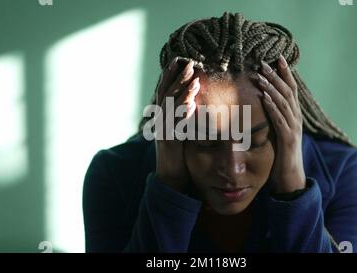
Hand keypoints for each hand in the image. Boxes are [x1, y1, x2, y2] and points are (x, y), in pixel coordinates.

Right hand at [155, 58, 199, 192]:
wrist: (170, 176)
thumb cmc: (178, 152)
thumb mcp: (179, 129)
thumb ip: (182, 115)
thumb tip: (191, 99)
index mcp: (162, 115)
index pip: (164, 90)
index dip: (170, 74)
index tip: (179, 60)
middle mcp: (160, 121)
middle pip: (167, 95)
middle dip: (178, 78)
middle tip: (190, 63)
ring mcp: (163, 131)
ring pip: (171, 108)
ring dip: (183, 93)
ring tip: (195, 81)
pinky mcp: (169, 143)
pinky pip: (176, 126)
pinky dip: (183, 114)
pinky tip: (192, 105)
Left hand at [251, 55, 305, 193]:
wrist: (291, 176)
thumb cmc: (282, 154)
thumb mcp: (279, 132)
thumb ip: (275, 118)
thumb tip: (264, 104)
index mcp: (294, 115)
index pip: (291, 89)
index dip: (286, 73)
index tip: (278, 58)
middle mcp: (296, 118)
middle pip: (288, 92)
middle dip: (276, 76)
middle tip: (264, 62)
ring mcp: (294, 128)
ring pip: (284, 103)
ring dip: (271, 88)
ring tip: (260, 76)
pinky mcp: (288, 139)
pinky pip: (280, 120)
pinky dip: (273, 107)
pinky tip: (264, 98)